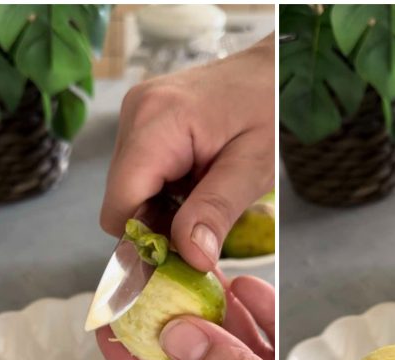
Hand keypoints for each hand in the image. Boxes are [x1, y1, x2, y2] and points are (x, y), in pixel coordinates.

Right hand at [100, 34, 274, 270]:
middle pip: (124, 201)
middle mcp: (135, 115)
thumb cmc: (269, 107)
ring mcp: (137, 115)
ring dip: (168, 206)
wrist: (274, 67)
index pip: (120, 207)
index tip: (184, 257)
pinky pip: (143, 172)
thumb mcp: (253, 166)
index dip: (147, 241)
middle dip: (161, 224)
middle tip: (208, 225)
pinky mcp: (145, 120)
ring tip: (210, 191)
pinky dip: (169, 189)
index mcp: (156, 124)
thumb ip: (217, 210)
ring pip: (133, 190)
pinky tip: (200, 179)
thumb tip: (192, 257)